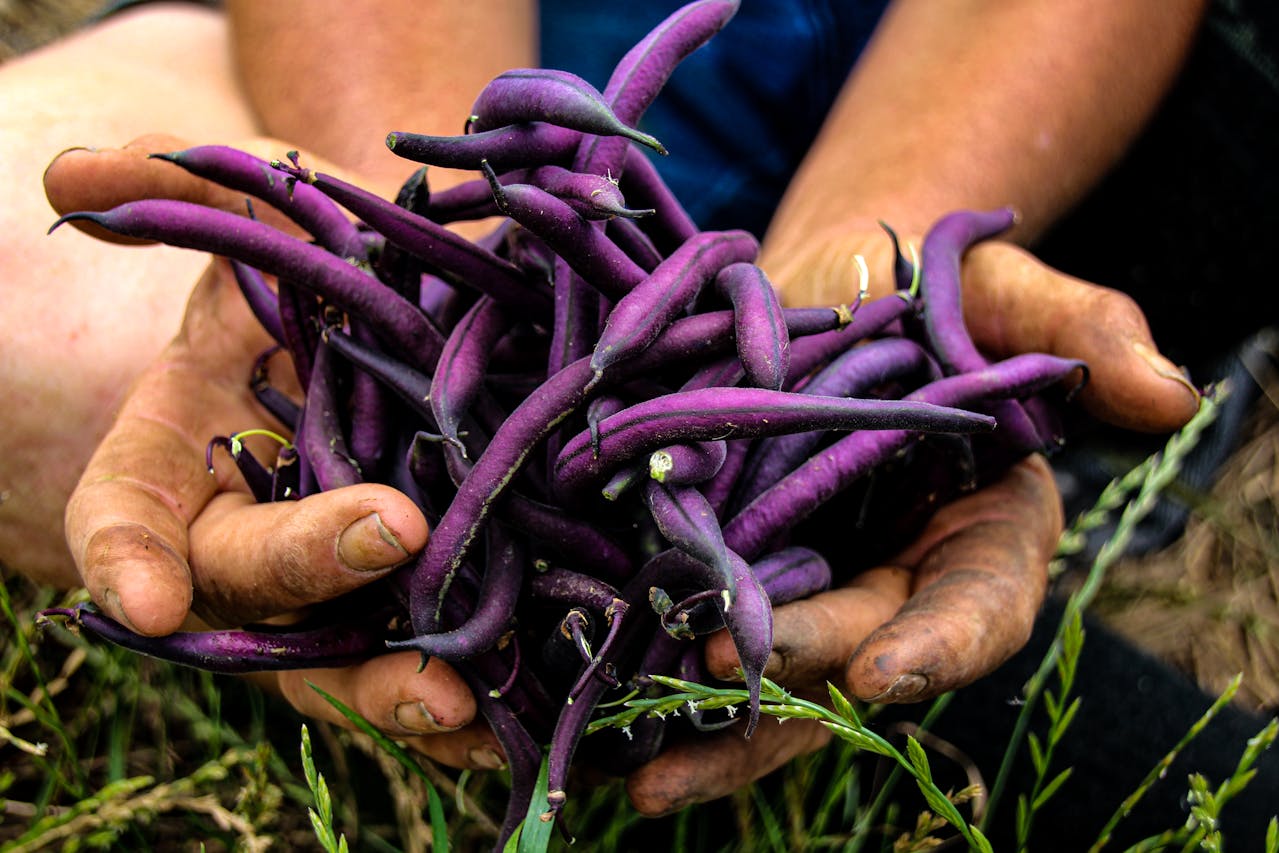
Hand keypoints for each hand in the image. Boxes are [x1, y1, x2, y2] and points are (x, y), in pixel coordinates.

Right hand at [47, 137, 507, 768]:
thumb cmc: (309, 278)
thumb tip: (73, 176)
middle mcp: (245, 541)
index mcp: (176, 463)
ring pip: (342, 661)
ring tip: (461, 710)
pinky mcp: (417, 605)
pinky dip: (473, 702)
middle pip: (257, 593)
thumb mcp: (257, 223)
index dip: (126, 557)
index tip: (146, 600)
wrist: (400, 328)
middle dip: (315, 578)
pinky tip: (521, 722)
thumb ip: (179, 197)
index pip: (122, 514)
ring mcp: (333, 588)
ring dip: (396, 692)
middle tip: (388, 545)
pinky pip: (431, 664)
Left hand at [624, 222, 1200, 814]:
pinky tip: (598, 709)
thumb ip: (1084, 334)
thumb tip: (1173, 396)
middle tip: (722, 674)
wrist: (832, 281)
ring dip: (711, 726)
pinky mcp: (730, 563)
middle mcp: (894, 581)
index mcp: (979, 535)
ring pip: (769, 674)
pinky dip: (651, 669)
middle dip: (792, 668)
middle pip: (852, 650)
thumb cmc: (936, 288)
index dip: (939, 645)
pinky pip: (696, 629)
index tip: (883, 673)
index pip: (977, 607)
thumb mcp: (1008, 292)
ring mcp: (807, 580)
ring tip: (640, 773)